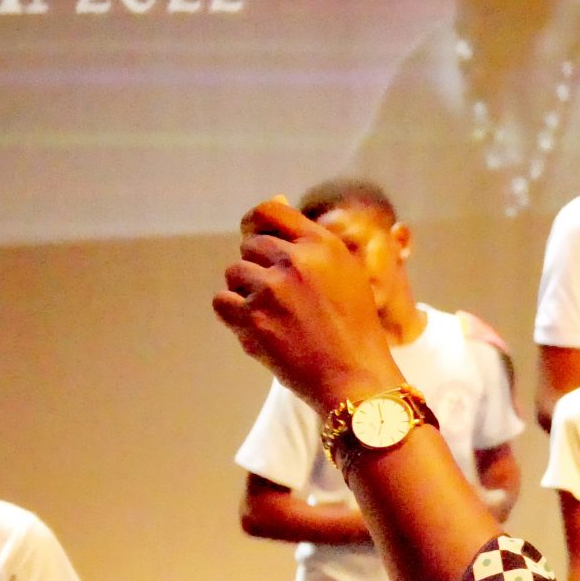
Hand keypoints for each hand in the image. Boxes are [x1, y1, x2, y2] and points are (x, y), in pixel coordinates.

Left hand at [212, 198, 401, 414]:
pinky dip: (236, 315)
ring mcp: (271, 290)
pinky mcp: (252, 319)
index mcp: (323, 246)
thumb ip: (310, 240)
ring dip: (248, 293)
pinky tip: (262, 328)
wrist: (357, 381)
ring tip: (277, 317)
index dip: (258, 225)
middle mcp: (297, 261)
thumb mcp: (348, 274)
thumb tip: (274, 199)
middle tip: (284, 299)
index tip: (261, 242)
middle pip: (250, 246)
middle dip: (261, 268)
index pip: (270, 212)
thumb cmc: (355, 330)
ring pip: (235, 273)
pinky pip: (222, 302)